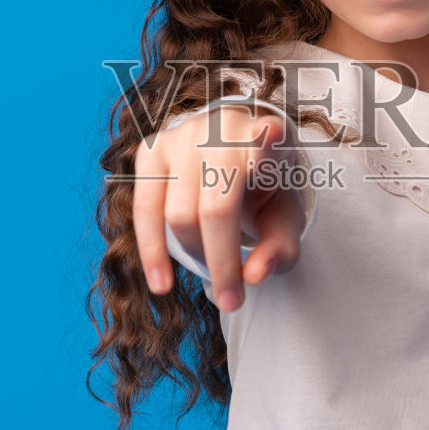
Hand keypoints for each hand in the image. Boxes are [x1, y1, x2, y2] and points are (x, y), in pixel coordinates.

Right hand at [131, 104, 307, 310]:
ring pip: (179, 214)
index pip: (269, 138)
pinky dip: (152, 251)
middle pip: (217, 208)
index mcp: (269, 140)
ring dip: (194, 256)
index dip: (269, 140)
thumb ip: (280, 250)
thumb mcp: (284, 221)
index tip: (272, 136)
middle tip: (231, 299)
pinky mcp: (151, 148)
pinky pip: (144, 208)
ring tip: (211, 275)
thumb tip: (253, 277)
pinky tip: (162, 282)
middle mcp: (223, 130)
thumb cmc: (264, 193)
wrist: (229, 159)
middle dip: (222, 262)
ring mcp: (183, 135)